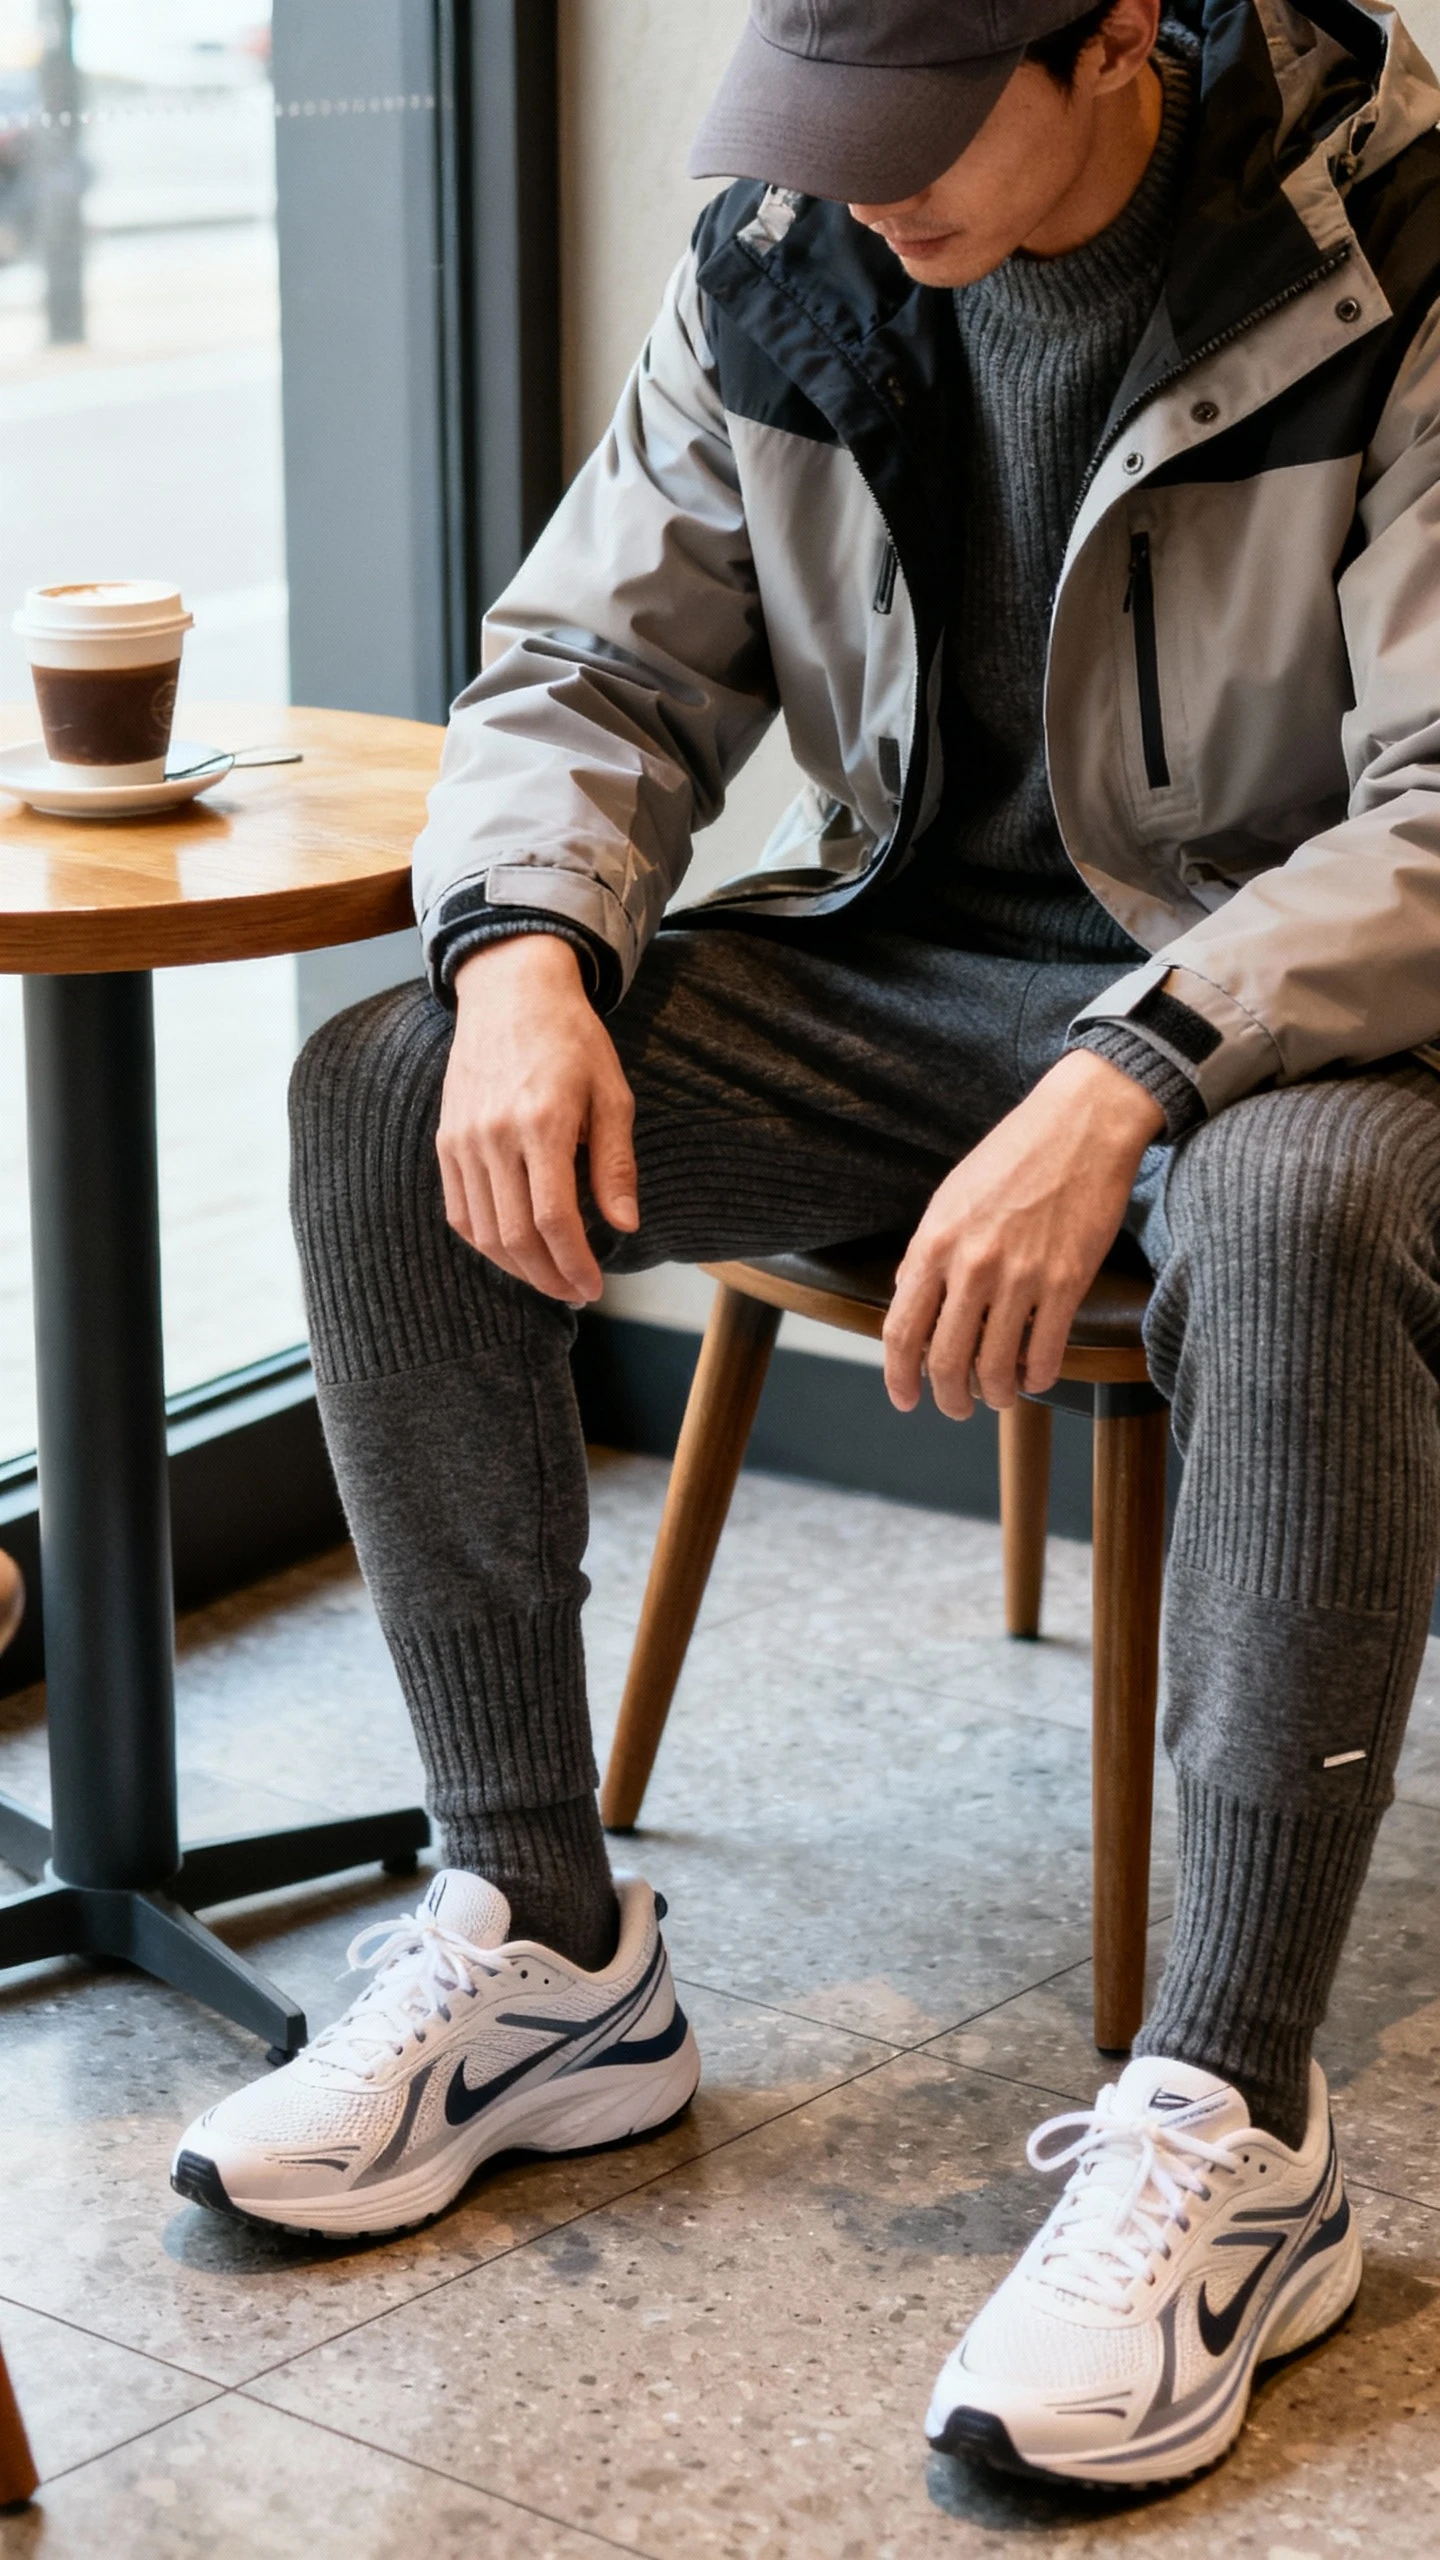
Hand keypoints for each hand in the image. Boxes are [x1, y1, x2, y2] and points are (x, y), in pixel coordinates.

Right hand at [437, 935, 637, 1302]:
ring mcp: (463, 1140)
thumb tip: (624, 1225)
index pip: (554, 1219)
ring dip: (517, 1268)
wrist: (510, 992)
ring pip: (483, 1232)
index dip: (574, 1264)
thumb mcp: (612, 1093)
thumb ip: (615, 1163)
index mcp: (542, 1124)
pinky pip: (459, 1210)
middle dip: (548, 1277)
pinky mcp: (446, 1140)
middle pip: (515, 1235)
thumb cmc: (572, 1040)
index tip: (594, 1287)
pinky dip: (484, 1242)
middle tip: (576, 1292)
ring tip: (549, 1278)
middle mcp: (495, 1136)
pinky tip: (513, 1251)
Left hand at [883, 1051, 1164, 1419]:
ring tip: (997, 1395)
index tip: (904, 1398)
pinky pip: (1045, 1353)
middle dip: (947, 1398)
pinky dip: (1037, 1377)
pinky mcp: (1067, 1282)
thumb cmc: (1013, 1155)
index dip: (898, 1376)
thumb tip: (906, 1295)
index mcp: (934, 1243)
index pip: (900, 1331)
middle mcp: (972, 1266)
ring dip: (995, 1395)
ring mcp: (1021, 1277)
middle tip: (955, 1407)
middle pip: (945, 1361)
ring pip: (996, 1368)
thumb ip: (926, 1251)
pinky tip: (1035, 1376)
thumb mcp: (949, 1196)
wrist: (1080, 1125)